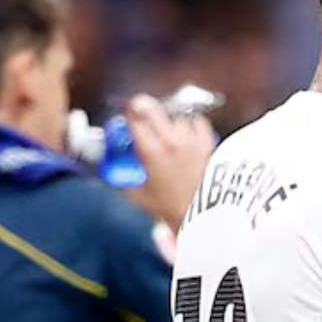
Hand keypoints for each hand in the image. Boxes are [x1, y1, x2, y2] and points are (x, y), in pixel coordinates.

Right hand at [126, 92, 215, 229]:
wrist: (205, 216)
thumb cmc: (170, 209)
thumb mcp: (138, 196)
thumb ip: (123, 183)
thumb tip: (112, 177)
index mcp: (150, 151)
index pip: (133, 120)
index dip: (127, 113)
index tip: (125, 112)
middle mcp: (170, 141)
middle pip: (153, 108)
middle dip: (143, 105)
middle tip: (139, 105)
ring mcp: (191, 140)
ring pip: (177, 115)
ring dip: (169, 119)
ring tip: (167, 127)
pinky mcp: (209, 144)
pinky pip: (199, 122)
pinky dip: (192, 123)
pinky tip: (189, 129)